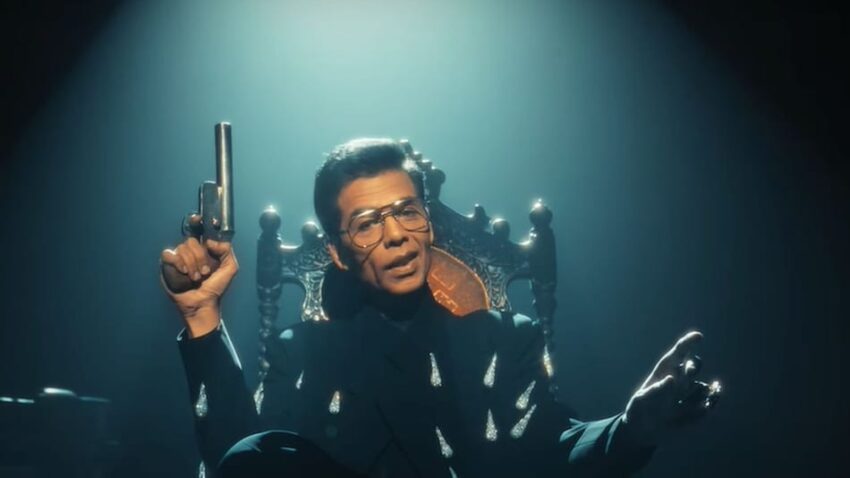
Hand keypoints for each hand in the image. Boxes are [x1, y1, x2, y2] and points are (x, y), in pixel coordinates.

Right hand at [160, 231, 238, 336]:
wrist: (203, 303)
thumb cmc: (216, 287)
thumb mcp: (230, 268)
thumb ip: (226, 250)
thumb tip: (209, 241)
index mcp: (204, 249)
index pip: (198, 230)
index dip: (196, 221)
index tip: (198, 219)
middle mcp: (190, 251)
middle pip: (191, 240)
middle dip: (200, 257)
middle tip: (205, 271)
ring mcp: (178, 258)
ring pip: (182, 248)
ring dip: (192, 264)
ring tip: (196, 277)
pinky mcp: (168, 266)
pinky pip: (168, 254)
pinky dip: (178, 262)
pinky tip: (184, 272)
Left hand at [622, 331, 721, 445]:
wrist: (642, 430)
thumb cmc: (639, 411)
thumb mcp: (641, 401)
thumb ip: (655, 390)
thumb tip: (671, 378)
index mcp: (665, 372)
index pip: (678, 353)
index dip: (688, 343)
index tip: (699, 336)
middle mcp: (679, 380)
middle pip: (693, 366)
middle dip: (693, 367)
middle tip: (687, 374)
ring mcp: (688, 395)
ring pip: (705, 387)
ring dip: (706, 390)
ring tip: (701, 398)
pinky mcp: (694, 409)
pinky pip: (708, 404)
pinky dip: (710, 404)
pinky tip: (706, 408)